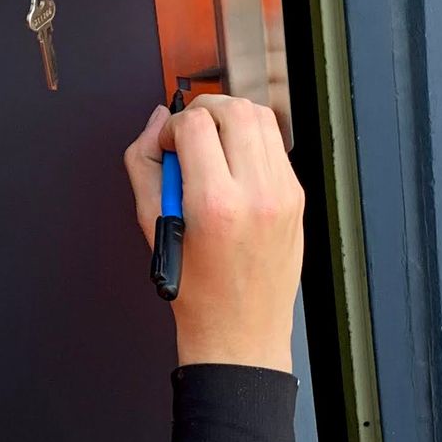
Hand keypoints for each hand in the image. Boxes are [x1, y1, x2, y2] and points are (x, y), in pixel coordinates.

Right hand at [123, 96, 302, 372]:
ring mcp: (283, 193)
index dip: (172, 126)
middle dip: (202, 111)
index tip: (166, 144)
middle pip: (233, 109)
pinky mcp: (297, 196)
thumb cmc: (197, 291)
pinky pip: (275, 145)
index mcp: (216, 204)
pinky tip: (232, 165)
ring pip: (260, 117)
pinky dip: (251, 141)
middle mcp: (257, 194)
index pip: (194, 124)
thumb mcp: (154, 227)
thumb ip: (145, 165)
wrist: (240, 331)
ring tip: (211, 144)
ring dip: (230, 119)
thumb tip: (154, 123)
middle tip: (186, 135)